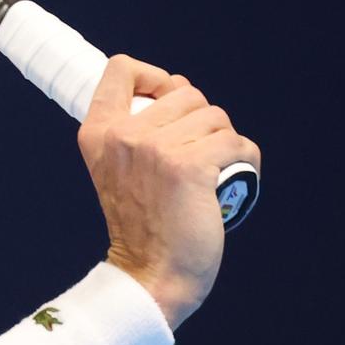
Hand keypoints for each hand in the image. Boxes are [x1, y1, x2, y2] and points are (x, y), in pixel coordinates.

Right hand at [76, 56, 260, 328]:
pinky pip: (237, 142)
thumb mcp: (117, 169)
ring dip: (225, 141)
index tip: (167, 100)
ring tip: (216, 170)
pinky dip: (246, 160)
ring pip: (215, 116)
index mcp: (98, 132)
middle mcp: (122, 135)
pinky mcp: (190, 166)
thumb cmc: (144, 227)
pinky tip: (235, 178)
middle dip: (202, 120)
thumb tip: (179, 87)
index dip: (154, 76)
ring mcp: (155, 148)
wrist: (151, 276)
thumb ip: (132, 130)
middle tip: (198, 156)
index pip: (121, 68)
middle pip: (184, 91)